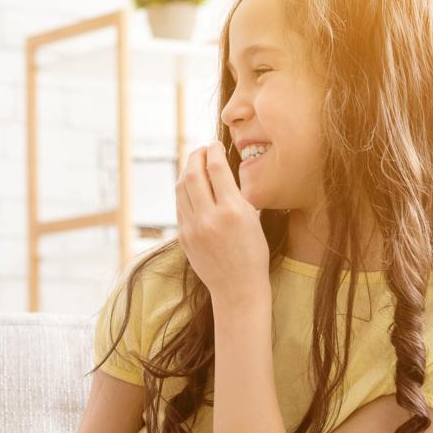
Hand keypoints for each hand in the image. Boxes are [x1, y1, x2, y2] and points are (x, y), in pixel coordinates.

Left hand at [176, 141, 269, 306]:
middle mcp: (209, 218)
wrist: (237, 288)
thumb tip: (223, 169)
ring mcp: (192, 228)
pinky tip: (190, 186)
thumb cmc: (252, 253)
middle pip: (193, 174)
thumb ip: (236, 195)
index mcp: (233, 211)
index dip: (213, 151)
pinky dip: (184, 191)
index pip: (216, 169)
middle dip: (195, 156)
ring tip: (194, 164)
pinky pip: (179, 205)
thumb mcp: (253, 219)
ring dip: (186, 171)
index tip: (214, 144)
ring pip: (181, 188)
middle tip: (201, 149)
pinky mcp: (183, 236)